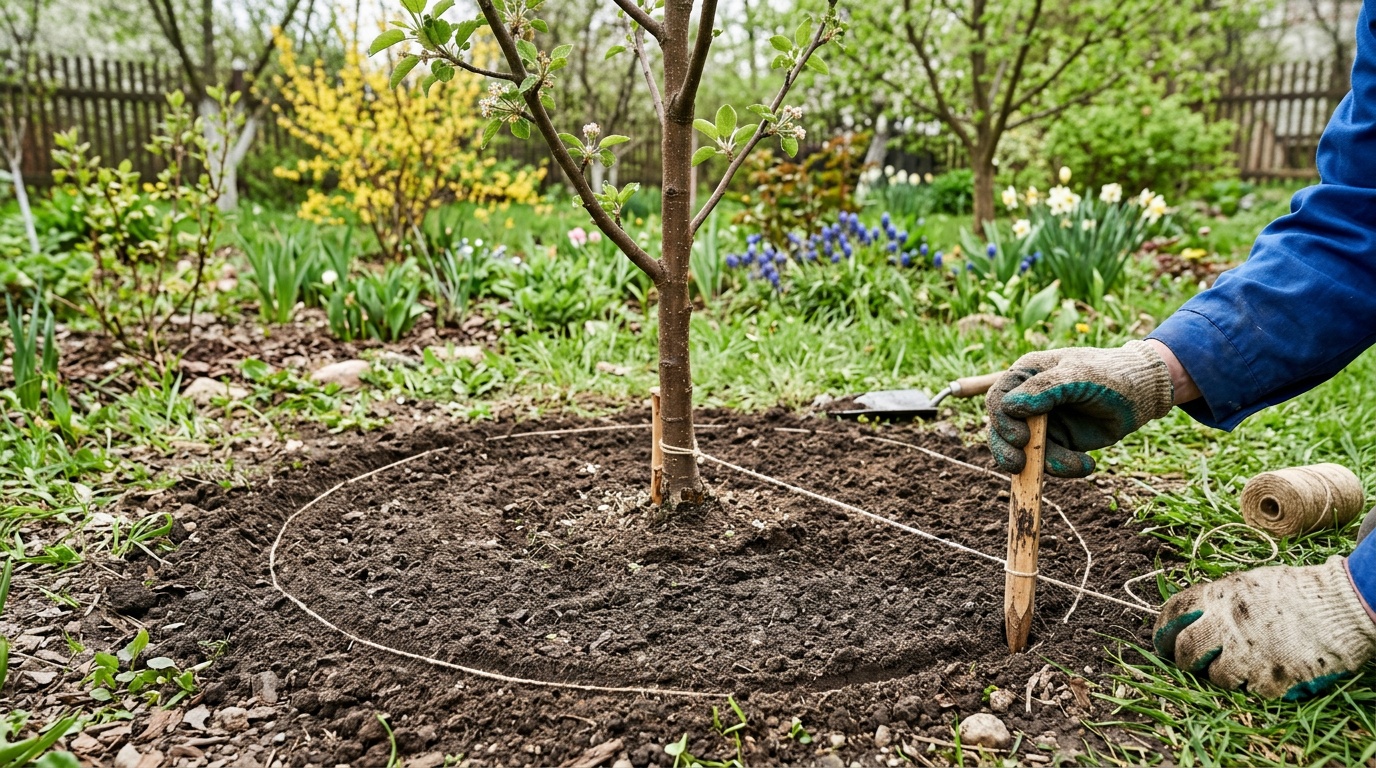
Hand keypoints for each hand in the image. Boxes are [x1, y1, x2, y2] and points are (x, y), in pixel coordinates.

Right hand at [986, 341, 1174, 477]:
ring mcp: (1042, 423)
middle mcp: (1028, 400)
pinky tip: (1087, 465)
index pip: (997, 399)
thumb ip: (1045, 389)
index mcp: (1026, 375)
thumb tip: (1010, 406)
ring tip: (1079, 465)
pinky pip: (1048, 462)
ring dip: (1045, 464)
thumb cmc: (1111, 374)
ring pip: (1023, 452)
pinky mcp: (1058, 442)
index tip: (1021, 438)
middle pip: (1001, 430)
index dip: (1001, 421)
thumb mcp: (1079, 376)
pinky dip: (1064, 467)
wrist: (1144, 394)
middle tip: (1022, 466)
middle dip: (1009, 451)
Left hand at [1153, 556, 1375, 699]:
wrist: (1341, 605)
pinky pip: (1251, 690)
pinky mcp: (1271, 678)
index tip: (1162, 641)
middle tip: (1188, 664)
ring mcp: (1248, 654)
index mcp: (1219, 597)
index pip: (1174, 612)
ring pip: (1216, 677)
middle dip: (1182, 660)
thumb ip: (1218, 600)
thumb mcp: (1248, 583)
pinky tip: (1269, 672)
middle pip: (1186, 651)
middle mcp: (1226, 625)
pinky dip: (1256, 685)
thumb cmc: (1295, 591)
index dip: (1161, 630)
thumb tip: (1191, 616)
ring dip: (1222, 675)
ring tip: (1240, 665)